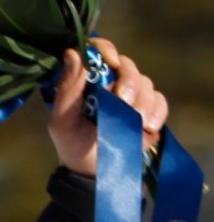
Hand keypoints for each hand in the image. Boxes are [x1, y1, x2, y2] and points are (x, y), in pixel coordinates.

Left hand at [47, 37, 166, 176]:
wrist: (95, 171)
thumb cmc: (73, 144)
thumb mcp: (62, 120)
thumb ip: (67, 89)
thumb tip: (73, 54)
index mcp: (86, 81)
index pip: (98, 52)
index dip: (106, 51)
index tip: (110, 63)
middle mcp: (110, 83)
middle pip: (127, 65)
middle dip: (128, 82)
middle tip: (123, 102)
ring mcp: (131, 95)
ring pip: (145, 82)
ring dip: (141, 102)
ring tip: (133, 122)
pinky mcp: (149, 110)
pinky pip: (159, 100)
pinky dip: (156, 112)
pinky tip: (146, 127)